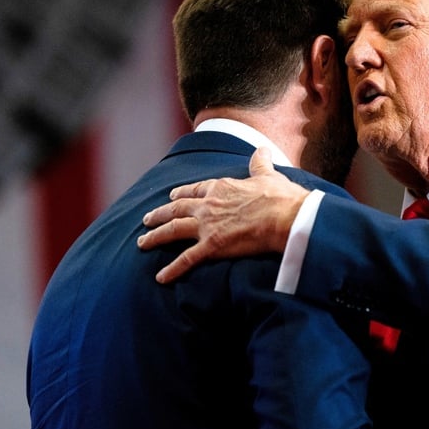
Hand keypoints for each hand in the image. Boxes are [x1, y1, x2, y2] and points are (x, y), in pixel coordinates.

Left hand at [137, 147, 310, 282]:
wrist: (285, 217)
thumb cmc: (280, 197)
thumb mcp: (268, 175)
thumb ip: (260, 164)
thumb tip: (261, 150)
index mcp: (221, 187)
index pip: (195, 190)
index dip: (182, 194)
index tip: (173, 196)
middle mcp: (208, 205)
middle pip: (177, 209)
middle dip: (160, 214)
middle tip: (147, 219)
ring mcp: (208, 226)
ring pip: (173, 230)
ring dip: (156, 236)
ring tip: (142, 242)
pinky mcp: (212, 246)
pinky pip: (186, 259)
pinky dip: (172, 269)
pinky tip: (161, 277)